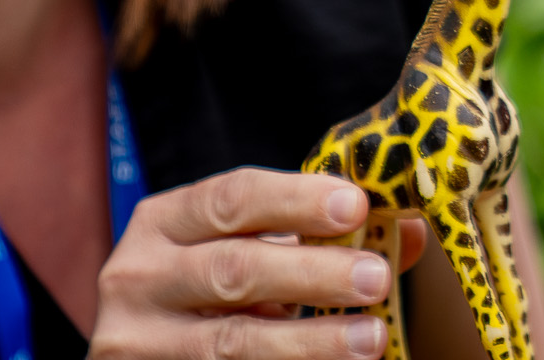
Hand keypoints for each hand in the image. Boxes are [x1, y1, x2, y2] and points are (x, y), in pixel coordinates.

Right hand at [90, 170, 425, 357]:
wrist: (143, 347)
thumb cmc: (206, 289)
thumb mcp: (245, 250)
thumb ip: (314, 236)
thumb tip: (405, 232)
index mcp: (163, 222)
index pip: (230, 198)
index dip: (296, 200)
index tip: (356, 206)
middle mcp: (138, 278)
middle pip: (233, 270)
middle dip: (312, 273)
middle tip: (376, 278)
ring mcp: (138, 341)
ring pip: (230, 341)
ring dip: (309, 341)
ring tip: (371, 337)